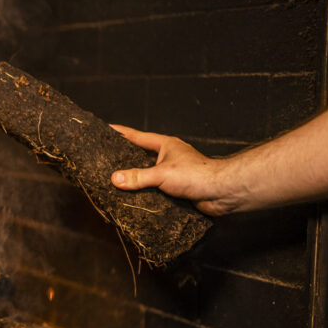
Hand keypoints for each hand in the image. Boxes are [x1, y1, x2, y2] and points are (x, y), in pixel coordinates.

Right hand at [109, 124, 239, 215]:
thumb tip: (115, 179)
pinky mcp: (177, 188)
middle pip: (141, 155)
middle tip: (106, 158)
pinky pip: (155, 188)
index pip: (138, 136)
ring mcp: (173, 172)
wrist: (221, 192)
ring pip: (148, 173)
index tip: (106, 129)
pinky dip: (145, 192)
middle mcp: (169, 157)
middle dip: (125, 156)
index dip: (121, 133)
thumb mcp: (161, 174)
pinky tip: (134, 198)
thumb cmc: (196, 175)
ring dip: (136, 178)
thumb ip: (137, 177)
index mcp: (165, 145)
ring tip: (115, 181)